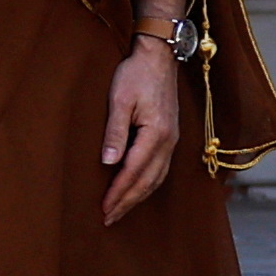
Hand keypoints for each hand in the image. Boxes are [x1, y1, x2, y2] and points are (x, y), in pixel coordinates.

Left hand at [101, 40, 182, 224]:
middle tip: (108, 218)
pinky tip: (137, 189)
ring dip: (138, 197)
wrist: (159, 56)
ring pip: (157, 179)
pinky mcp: (170, 136)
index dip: (118, 193)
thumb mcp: (120, 100)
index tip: (103, 208)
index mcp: (156, 133)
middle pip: (147, 182)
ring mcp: (172, 140)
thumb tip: (108, 163)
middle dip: (127, 202)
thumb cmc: (135, 74)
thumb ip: (115, 132)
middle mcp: (168, 141)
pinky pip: (161, 169)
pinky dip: (148, 184)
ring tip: (119, 210)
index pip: (133, 172)